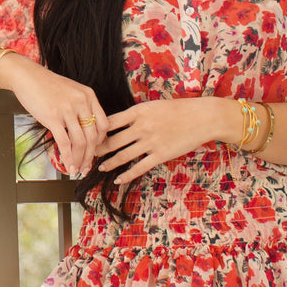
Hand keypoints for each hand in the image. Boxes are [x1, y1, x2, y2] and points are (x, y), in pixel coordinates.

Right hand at [0, 55, 106, 177]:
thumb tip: (84, 132)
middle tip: (87, 167)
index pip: (104, 125)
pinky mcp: (52, 117)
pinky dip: (68, 157)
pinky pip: (64, 142)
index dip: (101, 142)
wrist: (26, 76)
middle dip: (91, 156)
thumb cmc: (46, 85)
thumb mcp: (71, 91)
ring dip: (80, 160)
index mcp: (89, 95)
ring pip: (80, 142)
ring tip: (77, 169)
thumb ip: (81, 107)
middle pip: (93, 136)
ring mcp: (67, 109)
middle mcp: (81, 102)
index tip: (94, 152)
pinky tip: (68, 165)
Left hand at [95, 97, 224, 183]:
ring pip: (123, 156)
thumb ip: (134, 115)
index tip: (86, 135)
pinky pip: (139, 167)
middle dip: (97, 149)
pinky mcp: (160, 155)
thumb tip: (115, 122)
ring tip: (99, 167)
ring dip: (109, 163)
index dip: (95, 130)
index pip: (109, 121)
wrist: (201, 117)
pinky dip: (127, 175)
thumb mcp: (151, 106)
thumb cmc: (176, 110)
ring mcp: (151, 142)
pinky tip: (118, 179)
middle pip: (112, 140)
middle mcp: (141, 127)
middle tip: (86, 155)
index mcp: (137, 112)